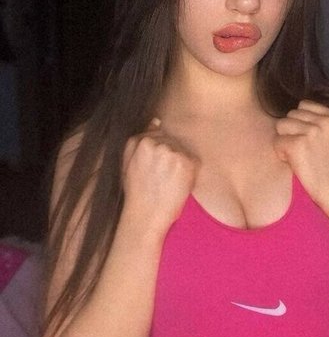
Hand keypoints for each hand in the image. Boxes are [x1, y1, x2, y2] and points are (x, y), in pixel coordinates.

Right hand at [121, 118, 198, 233]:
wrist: (145, 215)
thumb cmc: (137, 192)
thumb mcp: (128, 163)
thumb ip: (138, 141)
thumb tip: (155, 121)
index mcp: (137, 140)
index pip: (157, 134)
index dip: (160, 152)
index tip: (157, 167)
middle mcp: (154, 142)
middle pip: (171, 140)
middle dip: (171, 156)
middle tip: (163, 177)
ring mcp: (170, 150)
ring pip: (182, 149)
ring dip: (181, 163)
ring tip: (169, 182)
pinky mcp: (185, 161)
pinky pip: (193, 160)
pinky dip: (190, 172)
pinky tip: (178, 184)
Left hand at [274, 101, 328, 212]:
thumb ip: (321, 122)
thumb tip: (294, 112)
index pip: (304, 105)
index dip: (300, 123)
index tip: (308, 141)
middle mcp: (325, 120)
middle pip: (291, 114)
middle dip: (292, 131)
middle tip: (303, 152)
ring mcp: (312, 131)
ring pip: (281, 125)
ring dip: (285, 141)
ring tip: (298, 157)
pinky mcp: (298, 144)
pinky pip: (277, 142)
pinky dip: (281, 154)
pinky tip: (294, 164)